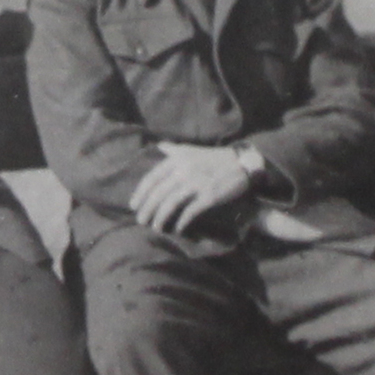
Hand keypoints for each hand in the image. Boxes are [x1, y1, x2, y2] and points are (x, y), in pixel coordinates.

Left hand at [130, 142, 254, 234]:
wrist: (241, 163)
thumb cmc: (213, 158)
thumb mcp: (191, 150)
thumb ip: (173, 149)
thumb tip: (159, 145)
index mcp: (177, 160)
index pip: (152, 178)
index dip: (141, 193)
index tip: (133, 205)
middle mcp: (184, 170)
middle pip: (158, 193)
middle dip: (147, 209)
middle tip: (140, 221)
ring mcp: (196, 183)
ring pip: (171, 203)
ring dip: (160, 218)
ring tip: (155, 228)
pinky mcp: (209, 195)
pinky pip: (190, 211)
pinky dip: (181, 222)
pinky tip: (177, 229)